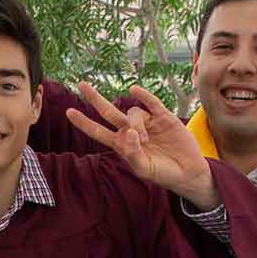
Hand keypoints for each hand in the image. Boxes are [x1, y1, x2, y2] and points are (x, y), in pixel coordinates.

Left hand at [64, 82, 217, 207]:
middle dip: (95, 99)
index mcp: (122, 144)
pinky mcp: (164, 117)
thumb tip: (127, 132)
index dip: (84, 123)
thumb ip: (132, 153)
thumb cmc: (162, 173)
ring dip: (135, 124)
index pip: (99, 131)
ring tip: (145, 140)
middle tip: (82, 85)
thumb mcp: (143, 168)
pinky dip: (143, 96)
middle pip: (109, 112)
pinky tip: (135, 91)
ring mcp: (147, 122)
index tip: (69, 112)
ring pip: (133, 113)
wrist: (187, 171)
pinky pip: (151, 103)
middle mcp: (131, 131)